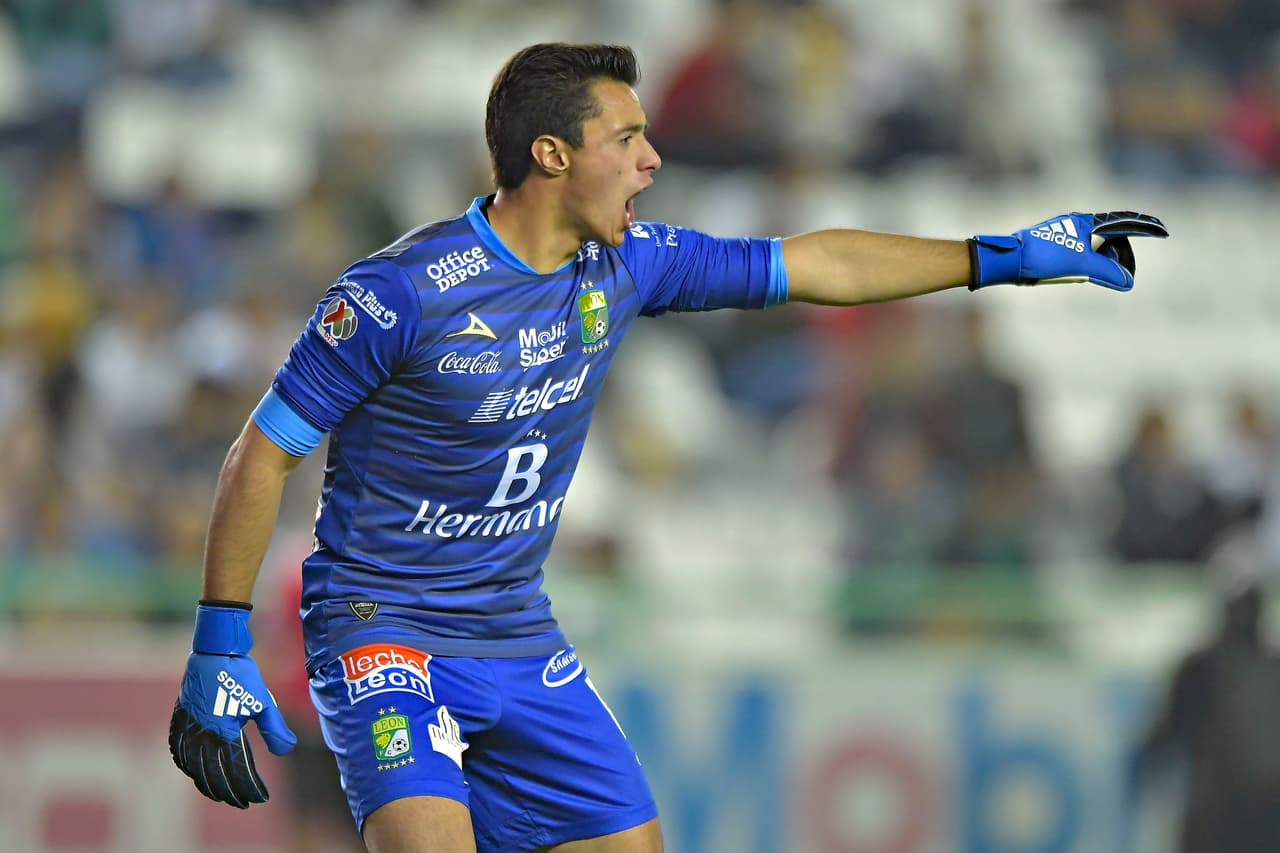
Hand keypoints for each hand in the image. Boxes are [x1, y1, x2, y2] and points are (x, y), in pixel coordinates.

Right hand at [169, 602, 296, 807]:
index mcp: (223, 733)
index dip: (248, 787)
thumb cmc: (241, 675)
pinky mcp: (180, 717)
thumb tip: (287, 750)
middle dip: (228, 791)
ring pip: (193, 765)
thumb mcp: (262, 702)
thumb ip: (274, 729)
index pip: (236, 771)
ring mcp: (188, 727)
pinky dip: (184, 763)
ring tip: (218, 793)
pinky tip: (190, 769)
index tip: (260, 797)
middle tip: (241, 801)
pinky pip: (177, 748)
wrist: (214, 650)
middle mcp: (202, 735)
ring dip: (206, 782)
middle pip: (213, 774)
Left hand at [969, 211, 1167, 290]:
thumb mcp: (1080, 265)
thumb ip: (1107, 273)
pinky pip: (1083, 254)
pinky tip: (1083, 276)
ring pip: (1096, 248)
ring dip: (1105, 263)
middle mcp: (1078, 225)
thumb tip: (1127, 282)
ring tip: (1103, 278)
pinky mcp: (1056, 247)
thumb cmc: (1042, 256)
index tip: (1164, 230)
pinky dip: (1091, 265)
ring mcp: (1066, 235)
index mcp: (1087, 222)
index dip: (1145, 227)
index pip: (1124, 222)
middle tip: (1124, 274)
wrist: (1008, 259)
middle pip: (1111, 237)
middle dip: (1121, 255)